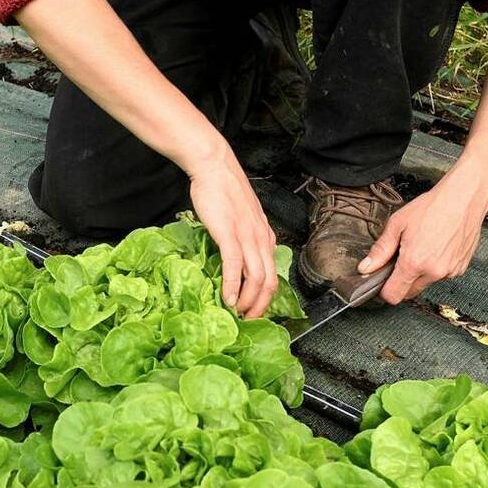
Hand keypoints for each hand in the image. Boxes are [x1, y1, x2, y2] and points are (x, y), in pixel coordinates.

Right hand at [186, 147, 278, 318]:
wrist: (214, 167)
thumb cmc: (223, 191)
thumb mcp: (240, 218)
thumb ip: (242, 237)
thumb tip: (235, 259)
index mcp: (264, 236)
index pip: (272, 274)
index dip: (266, 298)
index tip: (254, 311)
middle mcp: (261, 239)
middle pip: (269, 282)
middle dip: (260, 306)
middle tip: (248, 320)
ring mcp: (247, 236)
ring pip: (256, 278)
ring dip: (248, 301)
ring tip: (237, 313)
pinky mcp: (229, 233)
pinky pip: (235, 266)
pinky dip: (232, 286)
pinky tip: (227, 298)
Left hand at [358, 167, 487, 303]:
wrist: (464, 198)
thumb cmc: (432, 207)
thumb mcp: (397, 224)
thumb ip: (380, 250)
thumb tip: (365, 268)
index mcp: (414, 263)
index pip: (393, 296)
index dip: (384, 290)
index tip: (382, 279)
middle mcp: (433, 272)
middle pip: (409, 293)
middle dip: (400, 281)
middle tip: (400, 258)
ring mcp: (449, 272)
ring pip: (425, 284)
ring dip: (419, 274)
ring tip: (421, 248)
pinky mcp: (460, 268)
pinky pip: (441, 276)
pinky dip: (435, 268)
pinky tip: (436, 248)